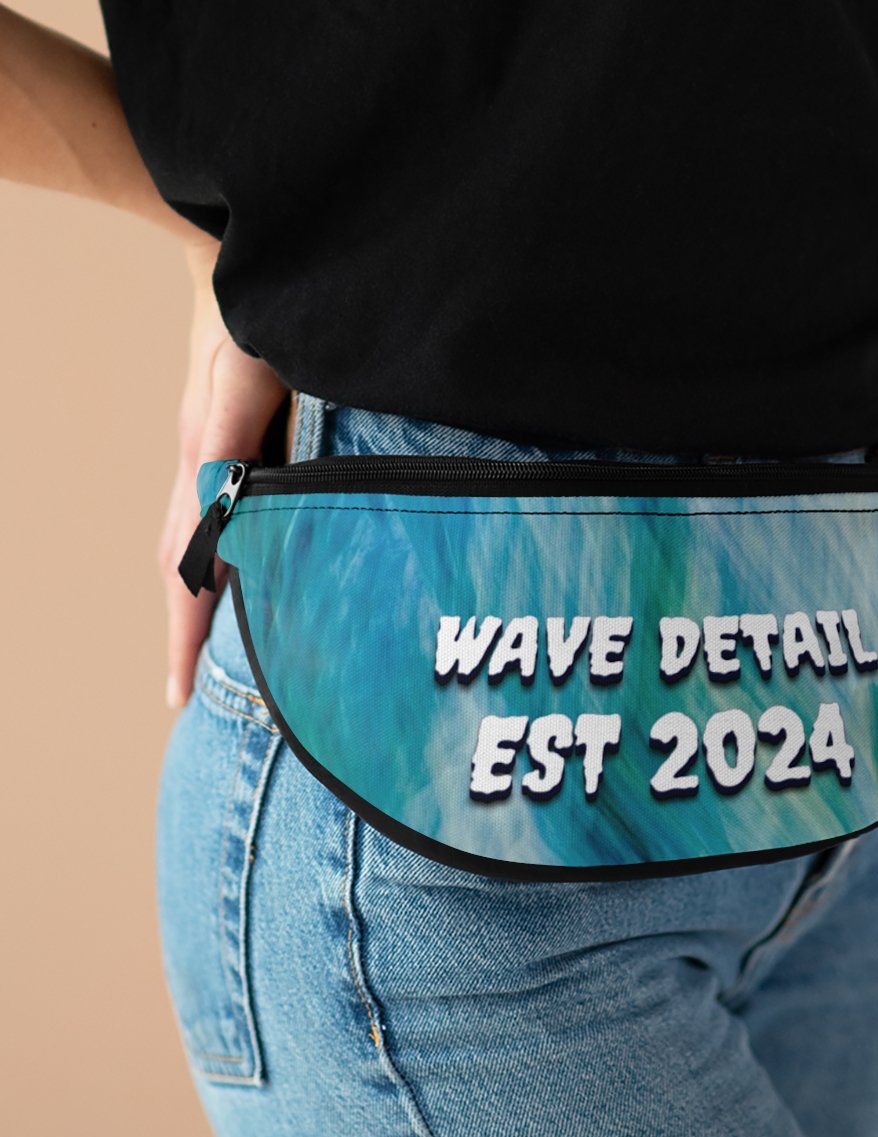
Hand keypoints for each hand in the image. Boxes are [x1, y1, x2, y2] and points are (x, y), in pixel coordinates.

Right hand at [159, 238, 288, 707]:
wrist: (232, 251)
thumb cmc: (249, 305)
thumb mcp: (246, 368)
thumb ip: (233, 436)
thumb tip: (223, 514)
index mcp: (206, 460)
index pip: (186, 565)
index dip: (186, 631)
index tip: (179, 695)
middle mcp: (202, 464)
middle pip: (181, 566)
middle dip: (185, 633)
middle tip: (187, 697)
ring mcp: (212, 452)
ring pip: (193, 543)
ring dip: (198, 601)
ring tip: (208, 656)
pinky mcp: (229, 438)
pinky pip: (215, 513)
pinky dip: (217, 557)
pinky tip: (241, 575)